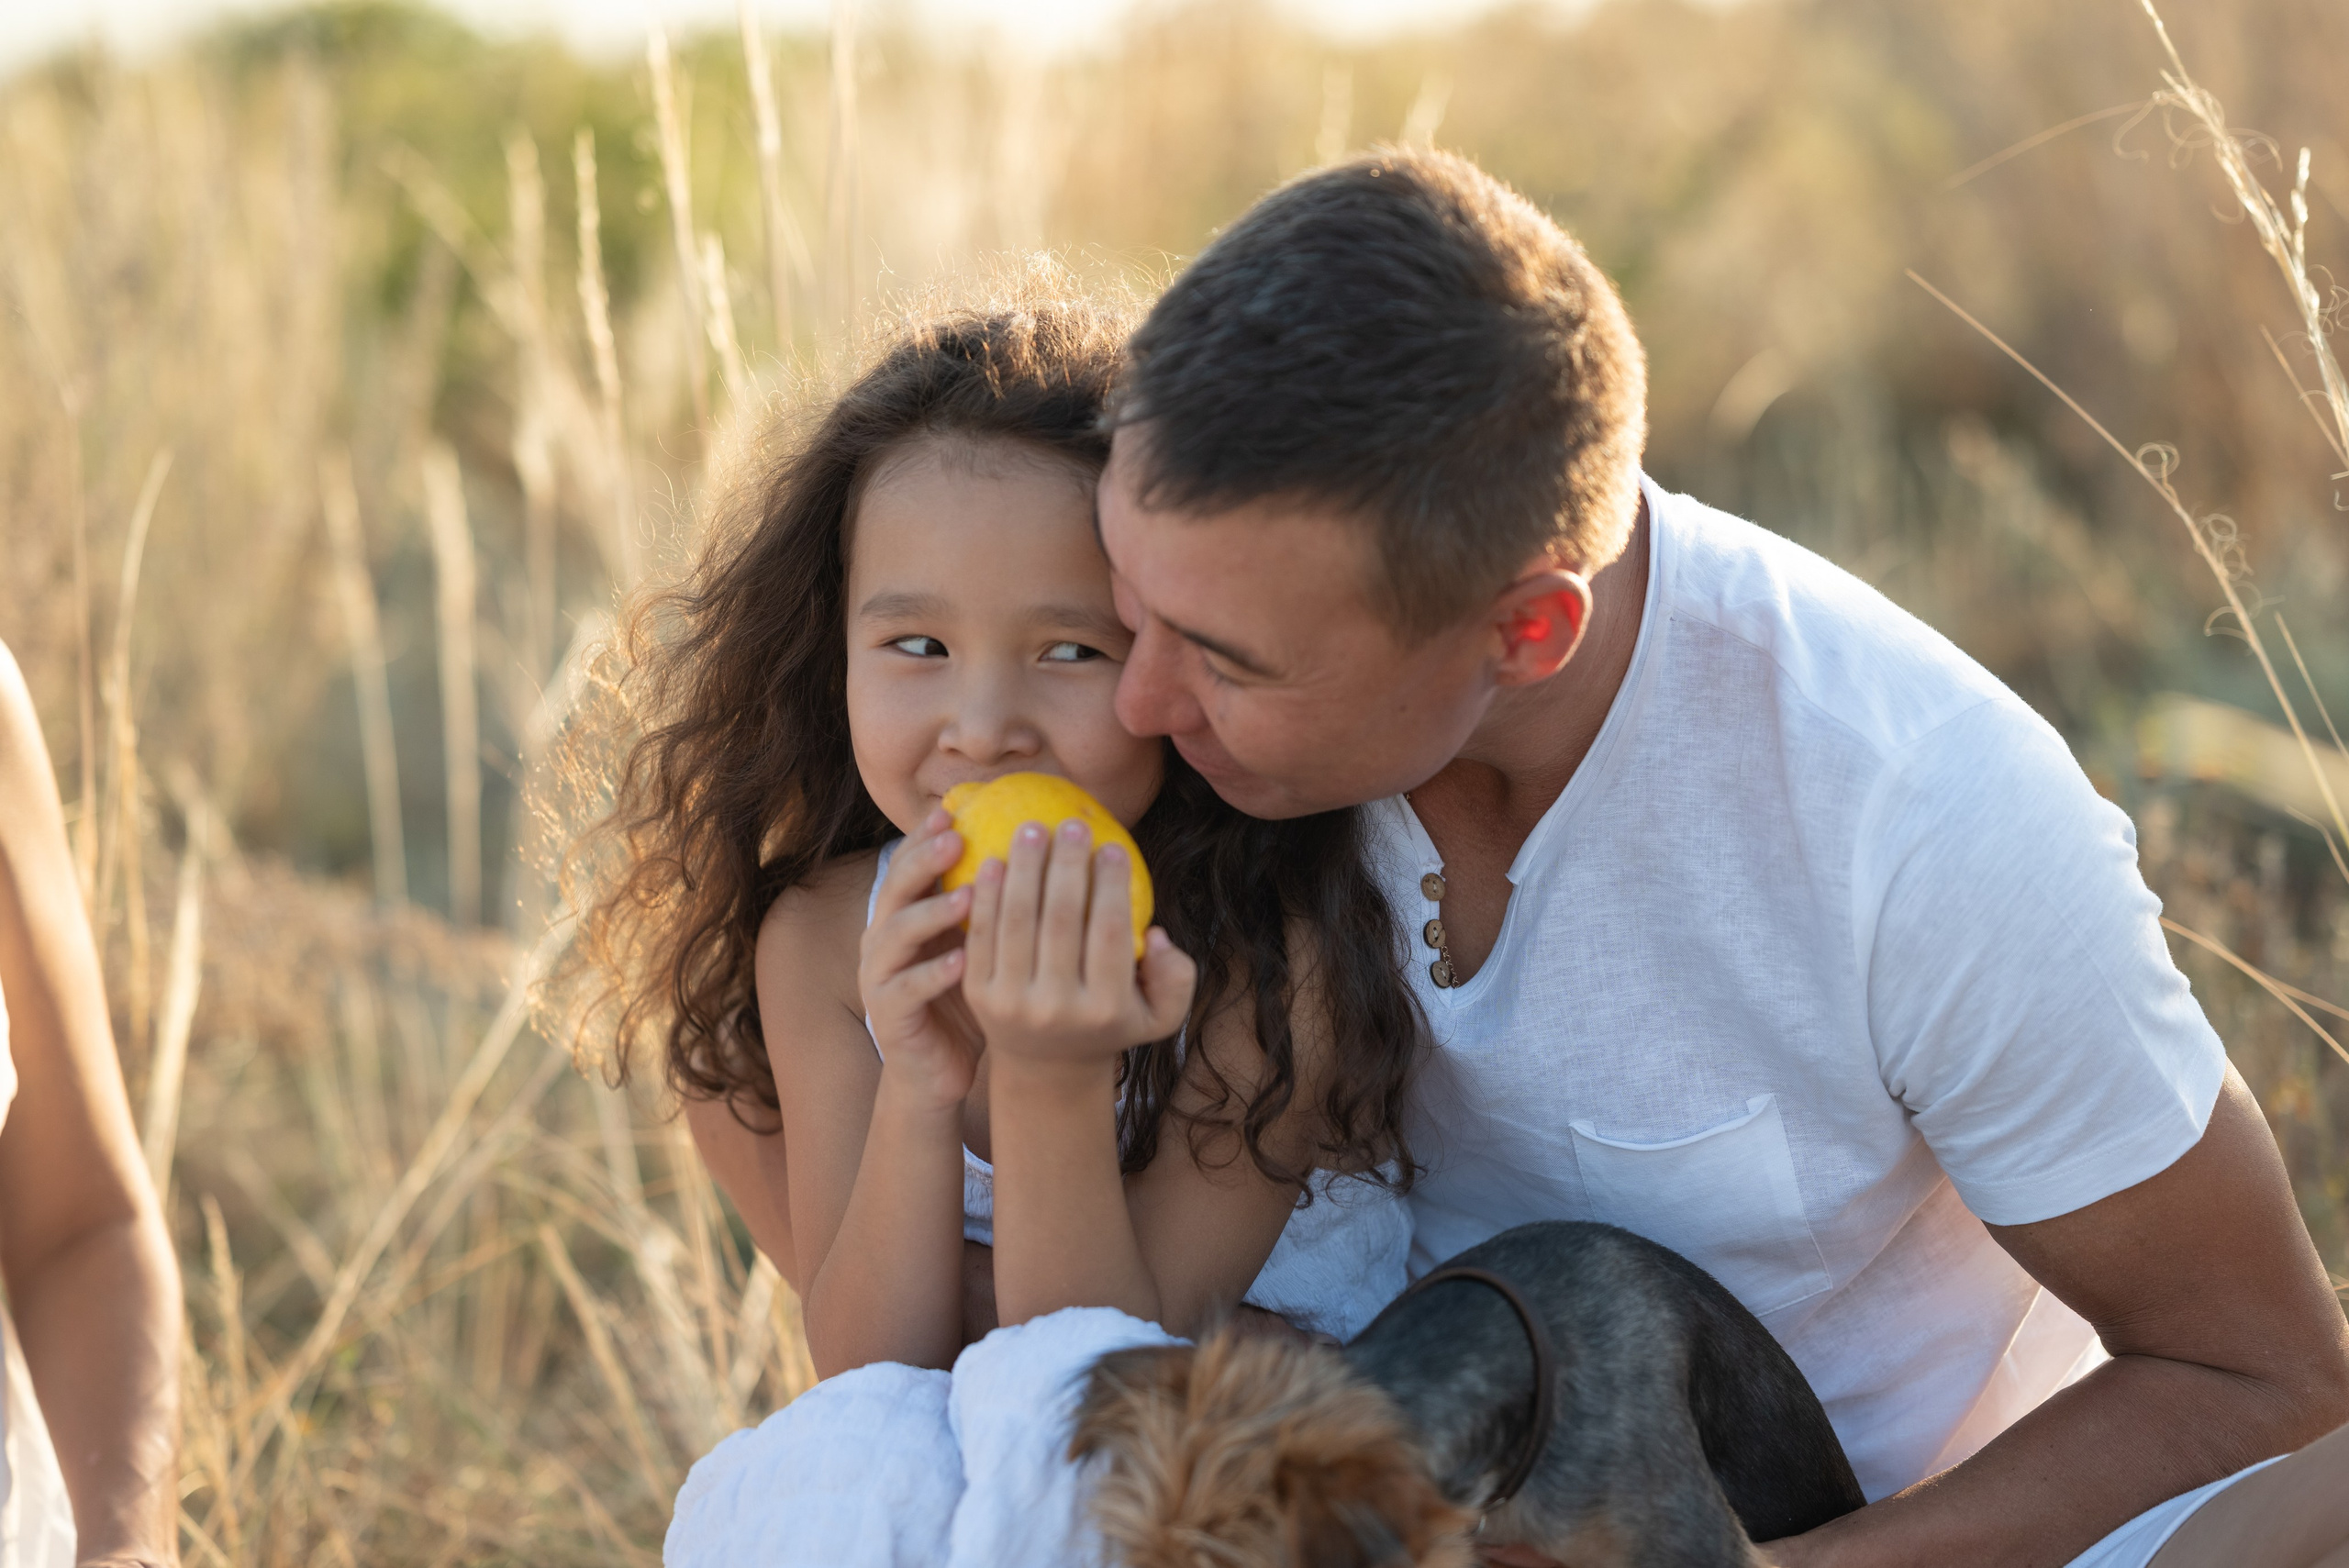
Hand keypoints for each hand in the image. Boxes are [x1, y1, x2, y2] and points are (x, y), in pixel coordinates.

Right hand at [857, 809, 982, 1108]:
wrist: (936, 1071)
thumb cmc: (967, 1002)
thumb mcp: (978, 947)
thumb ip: (990, 907)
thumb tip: (1039, 856)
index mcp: (904, 917)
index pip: (910, 866)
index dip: (927, 837)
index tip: (956, 810)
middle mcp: (883, 939)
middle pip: (896, 889)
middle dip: (924, 861)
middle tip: (958, 839)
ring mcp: (880, 976)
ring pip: (896, 934)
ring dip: (931, 913)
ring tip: (968, 897)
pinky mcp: (888, 1015)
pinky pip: (907, 989)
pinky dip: (933, 973)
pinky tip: (962, 962)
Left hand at [962, 817, 1194, 1071]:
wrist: (1046, 1067)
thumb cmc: (1110, 1024)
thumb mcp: (1160, 1015)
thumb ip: (1176, 976)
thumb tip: (1154, 935)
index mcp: (1105, 1009)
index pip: (1110, 933)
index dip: (1111, 885)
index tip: (1112, 845)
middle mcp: (1056, 1008)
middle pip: (1061, 920)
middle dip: (1066, 865)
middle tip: (1072, 825)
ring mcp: (1011, 1003)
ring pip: (1017, 921)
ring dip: (1023, 868)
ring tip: (1031, 828)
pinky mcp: (976, 995)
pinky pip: (981, 934)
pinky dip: (986, 894)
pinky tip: (994, 860)